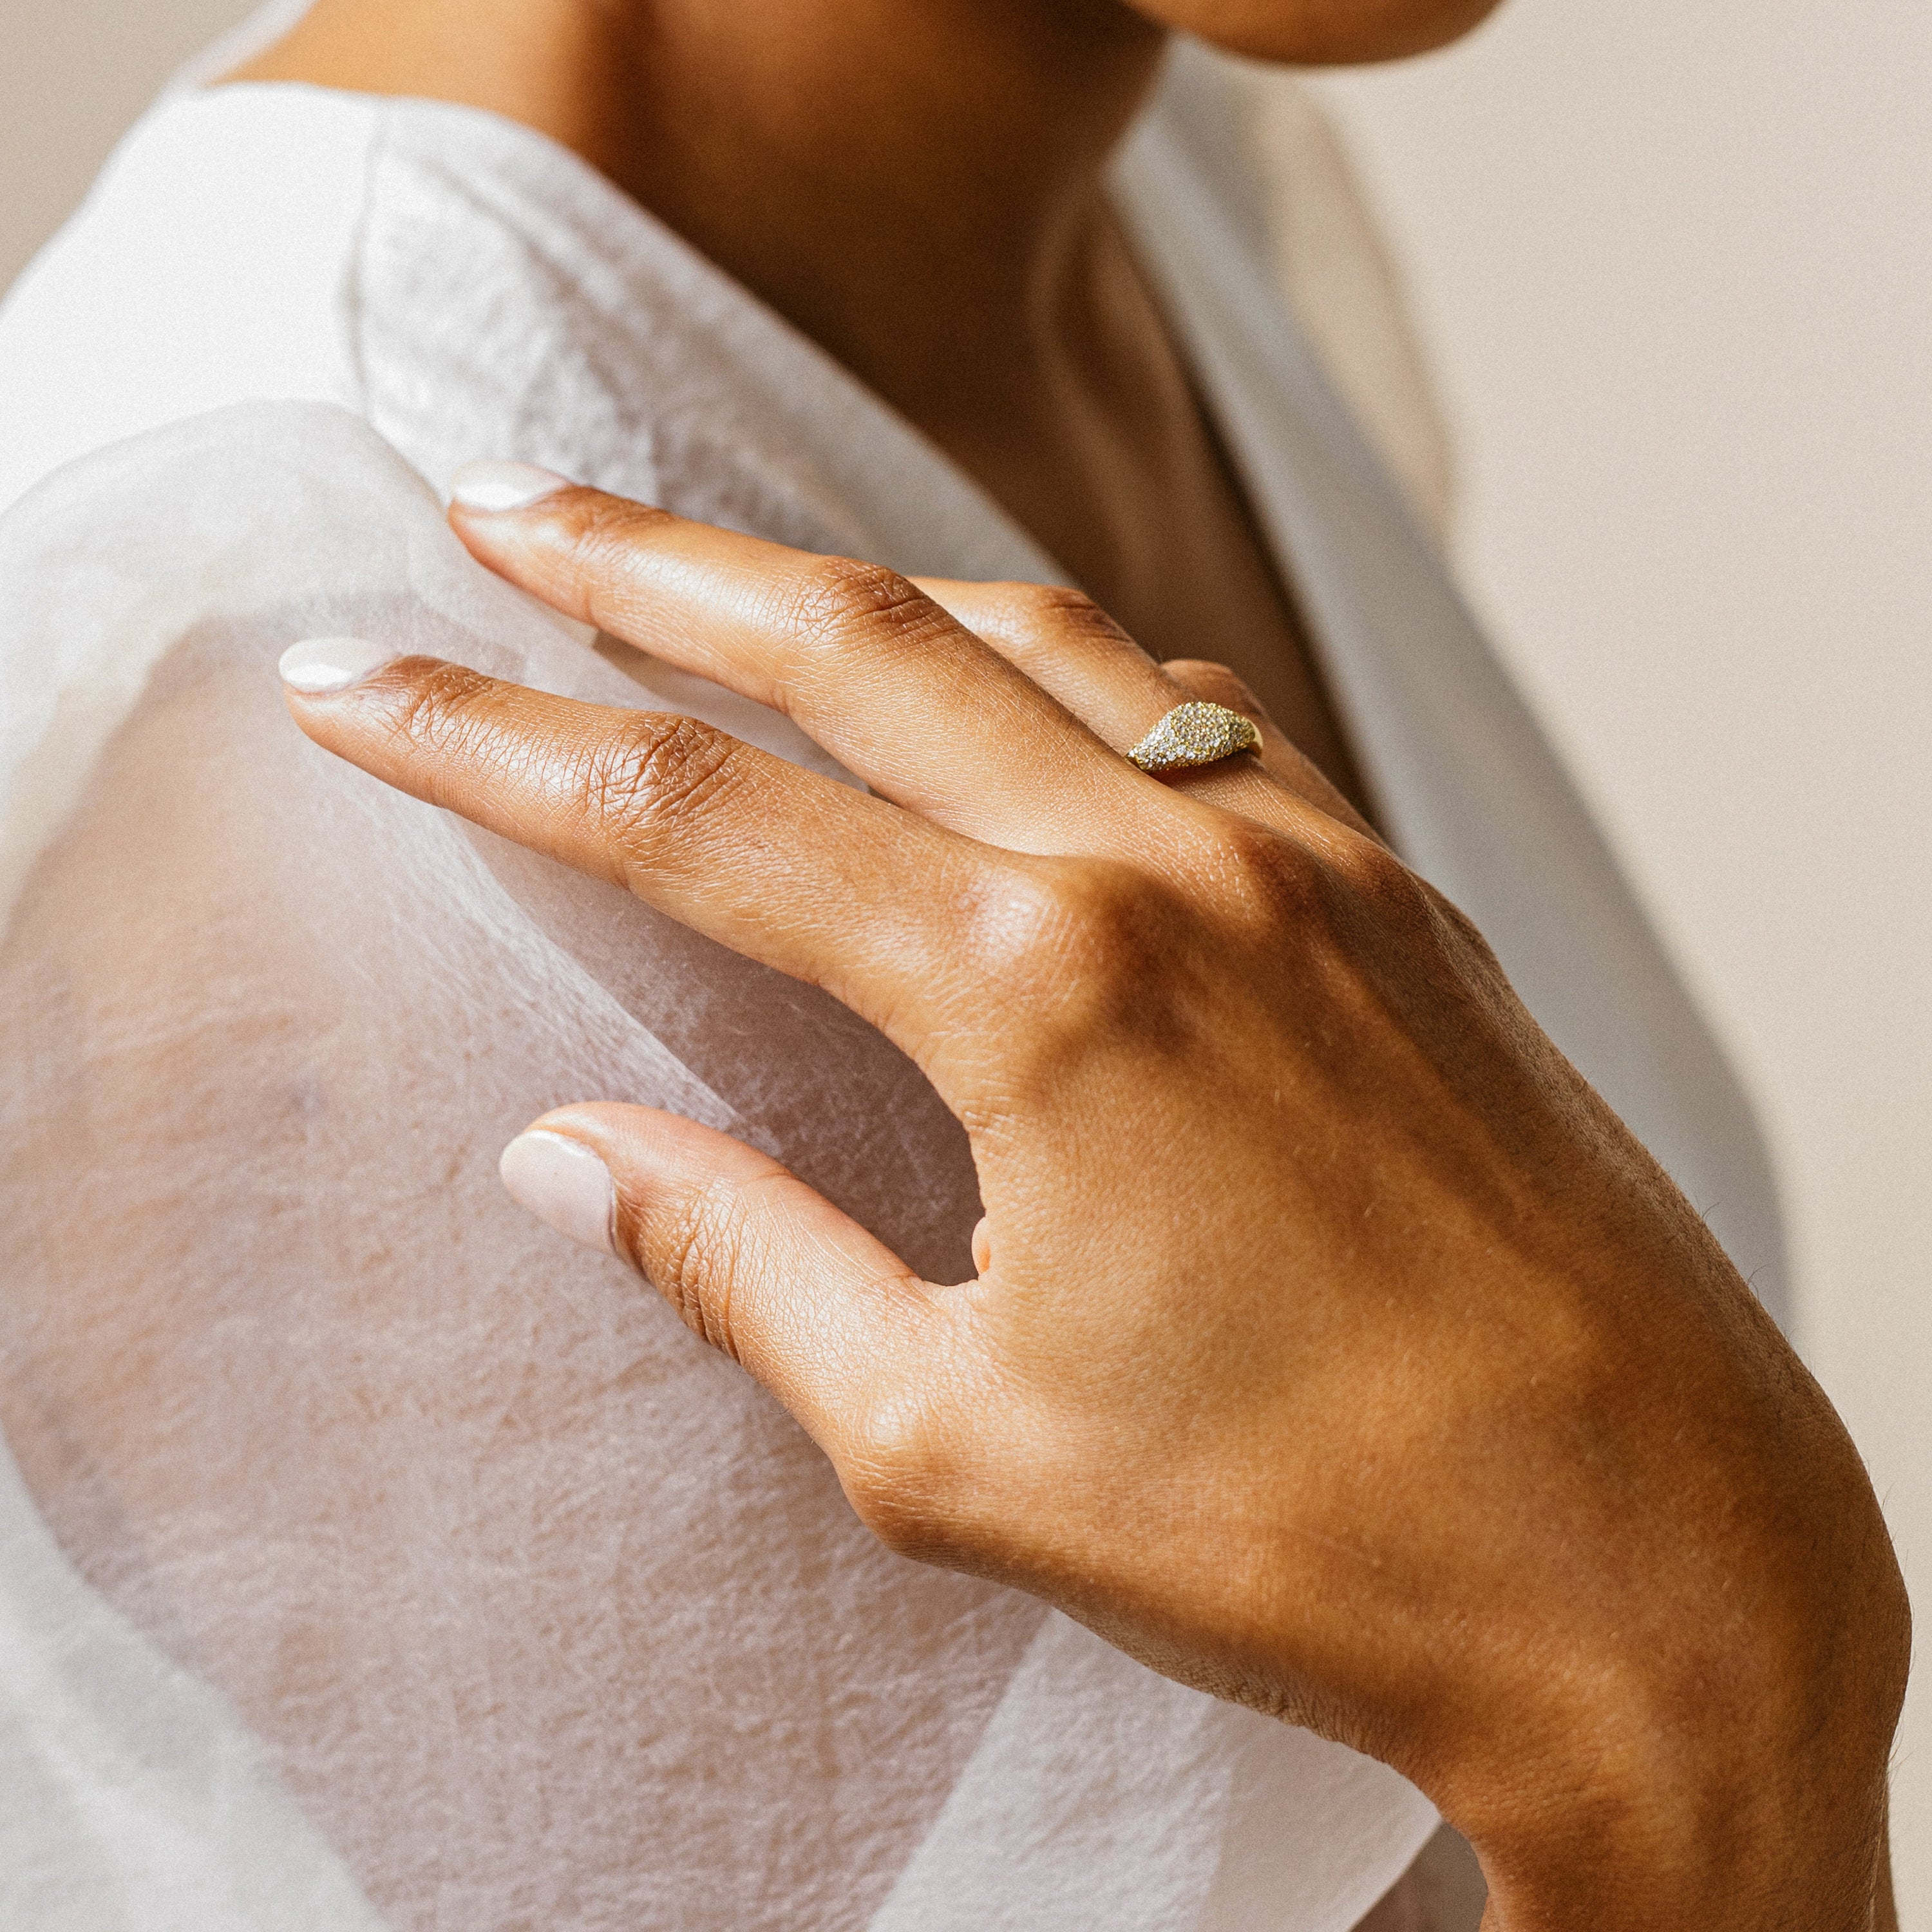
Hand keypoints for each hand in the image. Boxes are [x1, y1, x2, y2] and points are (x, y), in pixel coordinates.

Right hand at [280, 473, 1906, 1929]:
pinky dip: (1060, 673)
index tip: (360, 682)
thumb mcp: (957, 1443)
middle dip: (652, 566)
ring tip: (728, 572)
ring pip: (1037, 642)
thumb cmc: (1304, 1538)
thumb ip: (749, 1264)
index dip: (496, 742)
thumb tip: (570, 1152)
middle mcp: (1179, 875)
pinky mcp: (1396, 903)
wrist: (1650, 1563)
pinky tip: (1001, 692)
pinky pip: (1193, 719)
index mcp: (1045, 997)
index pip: (699, 820)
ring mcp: (1309, 866)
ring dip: (860, 592)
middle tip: (505, 502)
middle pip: (859, 645)